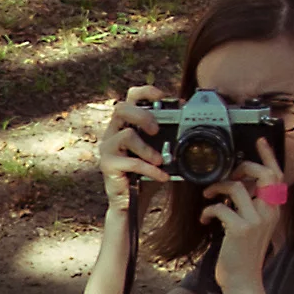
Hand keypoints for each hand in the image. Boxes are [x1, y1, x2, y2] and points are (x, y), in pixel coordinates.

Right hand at [96, 85, 169, 213]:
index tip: (162, 97)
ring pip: (126, 135)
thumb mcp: (158, 149)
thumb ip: (167, 132)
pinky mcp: (107, 165)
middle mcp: (112, 132)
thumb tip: (186, 114)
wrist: (132, 201)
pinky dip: (149, 169)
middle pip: (122, 109)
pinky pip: (132, 162)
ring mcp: (107, 148)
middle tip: (156, 129)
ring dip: (147, 148)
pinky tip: (161, 176)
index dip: (145, 92)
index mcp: (124, 123)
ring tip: (160, 160)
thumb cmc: (145, 172)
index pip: (130, 97)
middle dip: (143, 116)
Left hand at [203, 155, 284, 293]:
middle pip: (262, 174)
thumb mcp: (253, 227)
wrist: (242, 281)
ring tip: (207, 197)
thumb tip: (236, 187)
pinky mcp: (240, 229)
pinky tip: (204, 219)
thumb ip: (250, 207)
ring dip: (217, 188)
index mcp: (274, 209)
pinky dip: (208, 210)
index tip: (259, 141)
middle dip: (241, 167)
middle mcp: (269, 212)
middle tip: (226, 174)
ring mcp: (256, 220)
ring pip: (237, 187)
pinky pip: (221, 207)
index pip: (277, 176)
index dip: (268, 156)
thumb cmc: (243, 255)